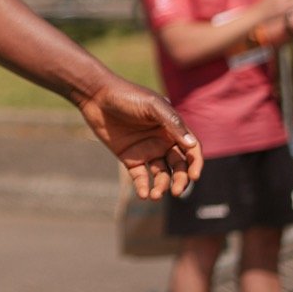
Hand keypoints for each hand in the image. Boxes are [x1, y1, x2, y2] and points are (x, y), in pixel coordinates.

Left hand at [76, 78, 202, 200]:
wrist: (97, 96)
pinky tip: (143, 194)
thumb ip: (172, 123)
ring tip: (156, 195)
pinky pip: (140, 177)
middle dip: (181, 180)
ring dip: (162, 187)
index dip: (196, 163)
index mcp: (173, 128)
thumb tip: (191, 145)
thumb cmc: (127, 96)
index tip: (195, 176)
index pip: (191, 150)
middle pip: (179, 166)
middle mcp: (163, 141)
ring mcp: (147, 150)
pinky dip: (143, 187)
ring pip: (161, 175)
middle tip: (176, 192)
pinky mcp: (130, 158)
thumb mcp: (152, 106)